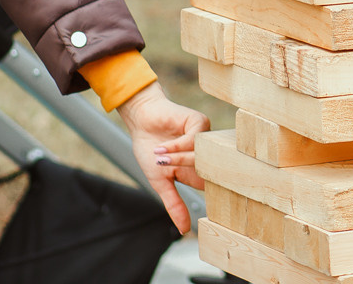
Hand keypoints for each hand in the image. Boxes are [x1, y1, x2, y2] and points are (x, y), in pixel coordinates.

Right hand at [116, 82, 209, 232]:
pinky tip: (164, 146)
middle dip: (193, 175)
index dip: (208, 194)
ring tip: (161, 158)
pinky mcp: (199, 123)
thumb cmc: (149, 150)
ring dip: (180, 159)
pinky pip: (196, 137)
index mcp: (195, 171)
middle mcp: (204, 155)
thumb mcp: (160, 181)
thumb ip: (174, 204)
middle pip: (210, 171)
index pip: (211, 186)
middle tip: (179, 175)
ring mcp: (204, 139)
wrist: (141, 121)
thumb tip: (184, 231)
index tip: (209, 206)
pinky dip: (178, 145)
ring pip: (202, 155)